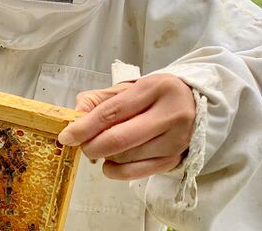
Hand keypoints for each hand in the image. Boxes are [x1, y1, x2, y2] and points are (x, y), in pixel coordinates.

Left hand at [58, 73, 195, 179]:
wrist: (194, 104)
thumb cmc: (154, 96)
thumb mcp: (128, 89)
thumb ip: (98, 100)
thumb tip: (74, 118)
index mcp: (155, 88)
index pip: (112, 111)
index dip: (85, 126)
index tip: (67, 136)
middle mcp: (170, 115)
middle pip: (120, 139)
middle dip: (92, 145)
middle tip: (82, 145)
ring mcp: (176, 140)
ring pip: (127, 157)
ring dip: (106, 156)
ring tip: (102, 147)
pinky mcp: (176, 159)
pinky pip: (138, 172)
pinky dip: (117, 171)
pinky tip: (110, 163)